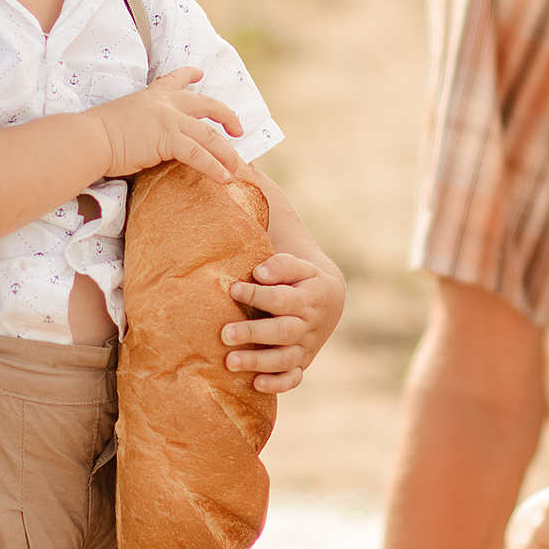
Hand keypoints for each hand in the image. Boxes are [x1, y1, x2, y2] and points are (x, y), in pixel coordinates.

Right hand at [85, 66, 247, 181]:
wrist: (88, 139)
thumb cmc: (96, 135)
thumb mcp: (121, 120)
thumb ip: (138, 124)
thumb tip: (140, 140)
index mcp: (151, 97)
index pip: (173, 80)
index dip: (189, 75)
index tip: (199, 72)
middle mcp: (164, 104)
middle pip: (206, 104)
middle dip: (227, 116)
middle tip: (238, 129)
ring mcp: (168, 120)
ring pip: (209, 135)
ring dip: (226, 153)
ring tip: (236, 168)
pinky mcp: (168, 139)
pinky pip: (199, 154)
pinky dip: (214, 167)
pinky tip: (224, 178)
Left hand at [221, 166, 344, 391]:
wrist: (324, 295)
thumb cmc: (291, 262)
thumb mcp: (285, 238)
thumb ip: (264, 207)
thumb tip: (237, 164)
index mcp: (315, 285)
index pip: (289, 287)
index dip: (268, 285)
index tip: (244, 278)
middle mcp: (314, 317)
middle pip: (285, 326)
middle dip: (255, 328)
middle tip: (225, 331)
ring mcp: (308, 342)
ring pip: (286, 355)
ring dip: (258, 359)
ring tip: (229, 360)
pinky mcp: (301, 361)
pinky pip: (293, 377)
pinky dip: (277, 382)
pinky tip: (254, 384)